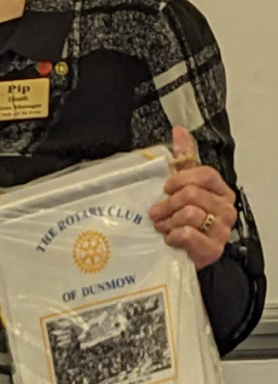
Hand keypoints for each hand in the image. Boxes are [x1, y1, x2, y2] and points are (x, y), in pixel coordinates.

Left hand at [149, 127, 235, 268]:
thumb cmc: (184, 219)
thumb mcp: (182, 186)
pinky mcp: (212, 249)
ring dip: (167, 220)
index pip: (205, 174)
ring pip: (189, 213)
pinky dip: (172, 235)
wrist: (186, 252)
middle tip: (157, 211)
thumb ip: (183, 159)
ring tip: (162, 225)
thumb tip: (179, 131)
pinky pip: (187, 233)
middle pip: (192, 194)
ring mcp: (221, 230)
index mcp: (221, 191)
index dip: (181, 179)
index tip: (166, 187)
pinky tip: (170, 238)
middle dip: (167, 203)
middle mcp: (226, 210)